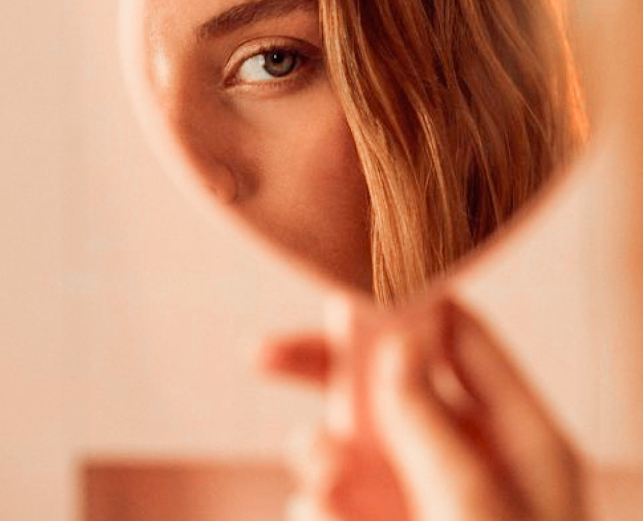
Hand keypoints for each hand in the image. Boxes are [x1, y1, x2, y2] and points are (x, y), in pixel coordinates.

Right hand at [258, 298, 590, 520]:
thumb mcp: (472, 510)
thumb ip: (432, 423)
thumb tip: (398, 338)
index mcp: (516, 437)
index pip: (459, 336)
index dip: (407, 302)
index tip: (348, 283)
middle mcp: (466, 454)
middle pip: (390, 378)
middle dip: (328, 368)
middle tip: (264, 356)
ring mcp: (419, 492)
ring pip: (353, 436)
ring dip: (319, 448)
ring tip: (317, 473)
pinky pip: (335, 492)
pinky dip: (321, 499)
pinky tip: (323, 514)